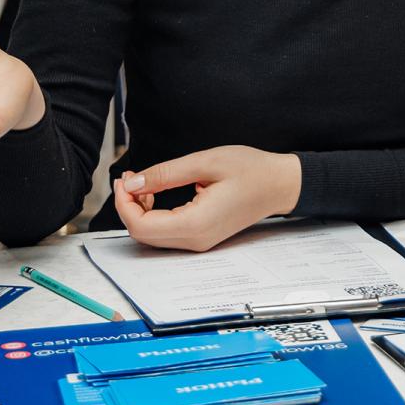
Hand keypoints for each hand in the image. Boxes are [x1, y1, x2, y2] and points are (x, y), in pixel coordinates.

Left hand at [112, 146, 302, 250]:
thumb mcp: (205, 162)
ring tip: (143, 180)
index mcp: (195, 224)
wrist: (280, 185)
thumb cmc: (250, 170)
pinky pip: (165, 232)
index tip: (125, 177)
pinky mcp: (200, 237)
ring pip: (151, 235)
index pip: (141, 226)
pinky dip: (153, 214)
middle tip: (130, 176)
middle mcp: (195, 240)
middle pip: (142, 234)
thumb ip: (165, 173)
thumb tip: (132, 182)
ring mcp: (198, 242)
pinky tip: (156, 192)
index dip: (124, 203)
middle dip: (128, 205)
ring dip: (139, 210)